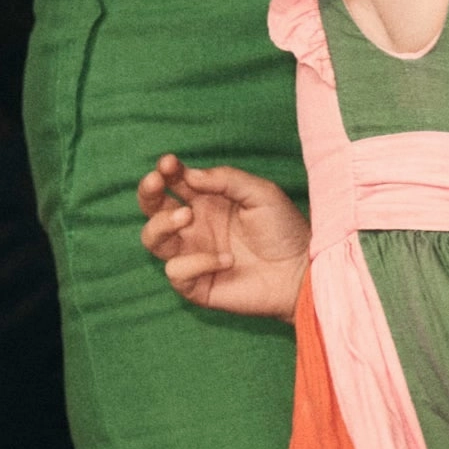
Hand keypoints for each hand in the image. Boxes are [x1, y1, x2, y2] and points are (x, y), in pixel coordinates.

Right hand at [138, 153, 309, 319]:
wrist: (301, 270)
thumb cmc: (283, 229)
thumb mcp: (260, 193)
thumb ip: (226, 179)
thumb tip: (190, 175)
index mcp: (207, 201)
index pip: (175, 183)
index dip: (167, 171)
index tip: (170, 163)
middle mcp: (195, 227)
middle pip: (153, 209)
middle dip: (147, 193)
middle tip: (157, 182)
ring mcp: (193, 255)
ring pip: (153, 239)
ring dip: (162, 224)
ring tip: (186, 217)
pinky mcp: (197, 285)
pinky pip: (176, 272)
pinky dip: (195, 263)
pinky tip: (226, 259)